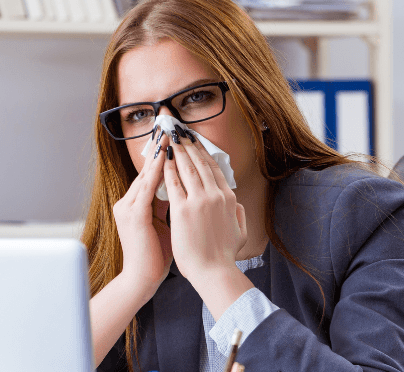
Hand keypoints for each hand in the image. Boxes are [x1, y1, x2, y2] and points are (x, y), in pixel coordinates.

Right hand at [113, 133, 172, 289]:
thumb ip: (167, 207)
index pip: (151, 175)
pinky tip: (166, 158)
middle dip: (160, 148)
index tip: (173, 139)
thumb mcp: (162, 225)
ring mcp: (128, 207)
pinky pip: (147, 187)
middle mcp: (127, 202)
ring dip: (159, 154)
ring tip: (169, 135)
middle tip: (170, 127)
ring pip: (146, 174)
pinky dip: (157, 171)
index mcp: (134, 205)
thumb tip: (181, 192)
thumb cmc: (154, 256)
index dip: (162, 157)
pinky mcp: (134, 215)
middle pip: (147, 170)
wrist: (142, 279)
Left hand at [161, 128, 248, 279]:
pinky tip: (162, 159)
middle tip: (180, 131)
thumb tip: (236, 204)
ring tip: (170, 138)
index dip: (204, 153)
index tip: (195, 142)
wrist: (214, 272)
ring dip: (178, 151)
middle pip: (201, 163)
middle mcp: (216, 196)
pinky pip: (173, 184)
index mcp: (230, 199)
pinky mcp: (183, 210)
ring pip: (187, 169)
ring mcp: (199, 201)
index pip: (215, 169)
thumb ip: (238, 215)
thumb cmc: (224, 256)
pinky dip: (168, 169)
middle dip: (189, 145)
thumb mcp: (240, 232)